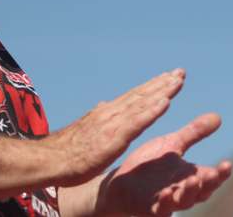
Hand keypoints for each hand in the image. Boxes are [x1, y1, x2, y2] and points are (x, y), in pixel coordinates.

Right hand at [47, 69, 185, 186]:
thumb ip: (98, 116)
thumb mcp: (86, 129)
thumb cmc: (68, 150)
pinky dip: (152, 111)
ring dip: (162, 91)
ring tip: (178, 81)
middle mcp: (112, 113)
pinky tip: (166, 102)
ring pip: (143, 103)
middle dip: (162, 82)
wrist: (51, 160)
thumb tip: (104, 103)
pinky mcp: (114, 138)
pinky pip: (138, 122)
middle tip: (181, 72)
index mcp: (107, 112)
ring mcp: (114, 124)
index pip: (134, 96)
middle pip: (142, 94)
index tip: (168, 77)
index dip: (153, 86)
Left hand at [97, 113, 232, 216]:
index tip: (227, 164)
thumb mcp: (173, 144)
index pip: (211, 177)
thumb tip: (218, 116)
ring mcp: (167, 201)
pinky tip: (167, 194)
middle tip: (215, 173)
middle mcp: (182, 191)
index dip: (220, 174)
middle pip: (201, 191)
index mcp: (189, 176)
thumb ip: (194, 133)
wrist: (119, 181)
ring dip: (190, 192)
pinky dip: (165, 204)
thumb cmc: (149, 165)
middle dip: (209, 183)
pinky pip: (160, 210)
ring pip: (183, 201)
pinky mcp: (149, 209)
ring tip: (194, 180)